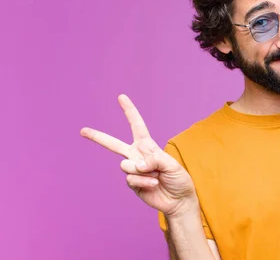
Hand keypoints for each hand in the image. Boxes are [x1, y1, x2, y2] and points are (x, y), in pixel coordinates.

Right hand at [81, 94, 197, 217]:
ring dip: (142, 171)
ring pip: (126, 165)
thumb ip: (153, 160)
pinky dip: (144, 182)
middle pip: (114, 144)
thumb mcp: (171, 164)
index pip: (137, 126)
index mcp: (148, 146)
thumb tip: (136, 165)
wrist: (179, 199)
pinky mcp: (132, 184)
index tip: (121, 97)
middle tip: (83, 130)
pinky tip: (153, 185)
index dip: (129, 111)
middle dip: (98, 137)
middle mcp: (137, 156)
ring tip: (155, 176)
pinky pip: (131, 179)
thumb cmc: (179, 179)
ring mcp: (133, 170)